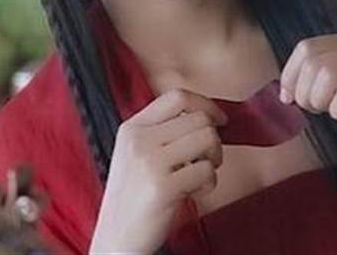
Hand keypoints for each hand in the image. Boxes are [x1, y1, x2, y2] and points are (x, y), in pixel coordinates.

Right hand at [89, 89, 227, 253]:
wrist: (116, 239)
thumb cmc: (135, 197)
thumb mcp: (137, 154)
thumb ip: (164, 132)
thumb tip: (209, 115)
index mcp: (132, 128)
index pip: (177, 96)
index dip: (206, 104)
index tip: (219, 121)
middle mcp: (139, 140)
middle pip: (199, 118)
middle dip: (214, 140)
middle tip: (205, 161)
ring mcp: (149, 162)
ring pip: (208, 138)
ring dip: (213, 160)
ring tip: (199, 176)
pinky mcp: (162, 187)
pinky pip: (206, 171)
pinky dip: (208, 184)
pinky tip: (193, 193)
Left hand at [278, 30, 336, 154]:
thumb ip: (318, 75)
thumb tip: (283, 90)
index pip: (306, 47)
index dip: (290, 74)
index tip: (289, 98)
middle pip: (313, 64)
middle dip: (305, 93)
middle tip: (316, 109)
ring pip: (327, 77)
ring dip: (321, 102)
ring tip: (333, 111)